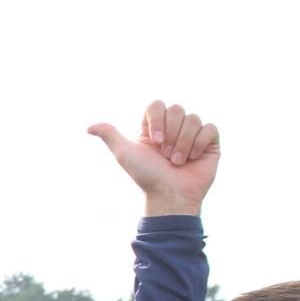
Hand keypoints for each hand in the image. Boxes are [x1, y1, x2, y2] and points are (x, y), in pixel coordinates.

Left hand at [89, 102, 219, 215]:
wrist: (169, 195)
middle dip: (170, 135)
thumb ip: (110, 135)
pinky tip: (192, 158)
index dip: (157, 120)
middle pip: (176, 109)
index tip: (154, 142)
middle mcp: (174, 128)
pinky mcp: (210, 143)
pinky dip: (199, 144)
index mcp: (154, 128)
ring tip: (177, 162)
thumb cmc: (147, 176)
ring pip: (193, 119)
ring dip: (183, 143)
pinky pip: (209, 128)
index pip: (157, 105)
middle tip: (165, 156)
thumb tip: (90, 127)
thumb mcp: (124, 154)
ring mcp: (193, 135)